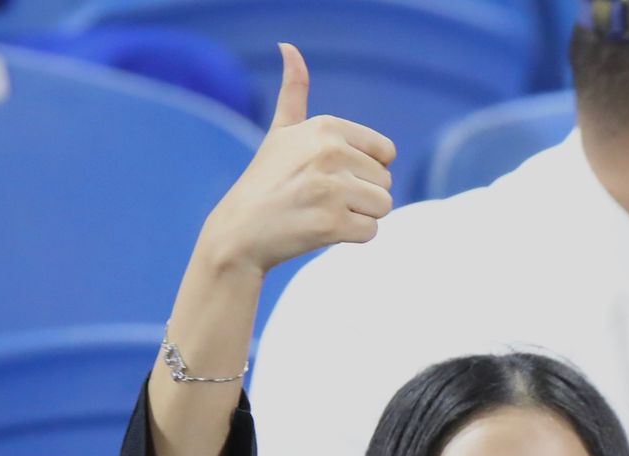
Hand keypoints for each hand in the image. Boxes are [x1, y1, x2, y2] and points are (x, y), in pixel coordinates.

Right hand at [197, 43, 395, 277]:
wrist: (242, 230)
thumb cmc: (267, 180)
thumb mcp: (281, 131)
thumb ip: (294, 92)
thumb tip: (289, 47)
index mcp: (326, 127)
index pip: (386, 152)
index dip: (366, 169)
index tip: (333, 174)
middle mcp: (330, 152)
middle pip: (386, 182)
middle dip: (362, 195)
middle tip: (323, 198)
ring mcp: (331, 188)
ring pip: (383, 207)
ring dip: (360, 216)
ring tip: (324, 211)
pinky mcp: (332, 223)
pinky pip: (371, 232)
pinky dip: (352, 236)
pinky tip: (322, 229)